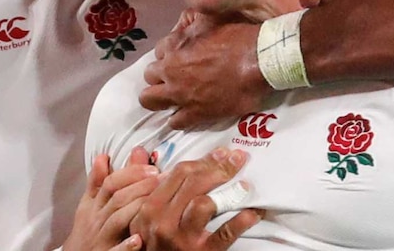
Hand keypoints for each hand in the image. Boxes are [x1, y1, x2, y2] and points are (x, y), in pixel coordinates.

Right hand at [63, 148, 158, 250]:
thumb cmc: (87, 230)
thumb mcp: (88, 205)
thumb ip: (97, 182)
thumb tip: (103, 156)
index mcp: (94, 205)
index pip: (111, 182)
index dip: (131, 173)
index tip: (152, 167)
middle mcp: (97, 220)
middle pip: (117, 198)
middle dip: (140, 185)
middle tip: (161, 177)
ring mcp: (102, 238)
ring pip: (117, 219)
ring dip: (137, 207)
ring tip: (156, 199)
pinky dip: (126, 246)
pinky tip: (139, 239)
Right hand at [130, 148, 261, 250]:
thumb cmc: (152, 245)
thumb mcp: (141, 218)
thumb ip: (144, 187)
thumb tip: (141, 151)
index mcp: (149, 207)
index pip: (178, 173)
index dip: (203, 159)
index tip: (221, 153)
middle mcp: (162, 221)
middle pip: (193, 182)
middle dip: (219, 166)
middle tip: (237, 159)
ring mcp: (181, 238)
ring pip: (204, 203)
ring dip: (228, 191)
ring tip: (244, 184)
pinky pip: (223, 234)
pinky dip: (241, 221)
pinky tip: (253, 212)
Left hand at [139, 11, 269, 129]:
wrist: (259, 61)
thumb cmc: (237, 36)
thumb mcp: (209, 19)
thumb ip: (191, 22)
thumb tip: (184, 22)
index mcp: (173, 47)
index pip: (157, 52)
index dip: (168, 55)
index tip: (178, 58)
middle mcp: (170, 71)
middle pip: (149, 77)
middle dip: (158, 77)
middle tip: (173, 78)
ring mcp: (180, 94)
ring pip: (151, 101)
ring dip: (160, 99)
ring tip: (173, 99)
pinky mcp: (195, 113)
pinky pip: (175, 122)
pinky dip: (178, 118)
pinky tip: (186, 114)